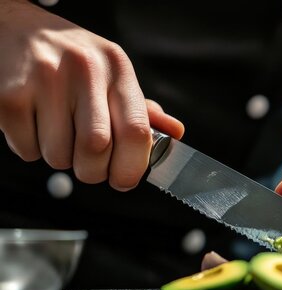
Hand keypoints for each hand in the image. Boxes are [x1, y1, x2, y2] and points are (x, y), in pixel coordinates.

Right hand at [0, 0, 183, 190]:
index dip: (132, 167)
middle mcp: (85, 70)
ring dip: (60, 159)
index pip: (137, 131)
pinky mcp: (10, 94)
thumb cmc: (71, 59)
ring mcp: (46, 79)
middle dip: (92, 171)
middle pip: (97, 148)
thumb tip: (175, 133)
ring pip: (58, 155)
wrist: (13, 27)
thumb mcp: (112, 73)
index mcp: (118, 69)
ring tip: (57, 134)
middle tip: (88, 165)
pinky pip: (26, 149)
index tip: (124, 180)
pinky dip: (30, 150)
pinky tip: (34, 124)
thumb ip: (141, 108)